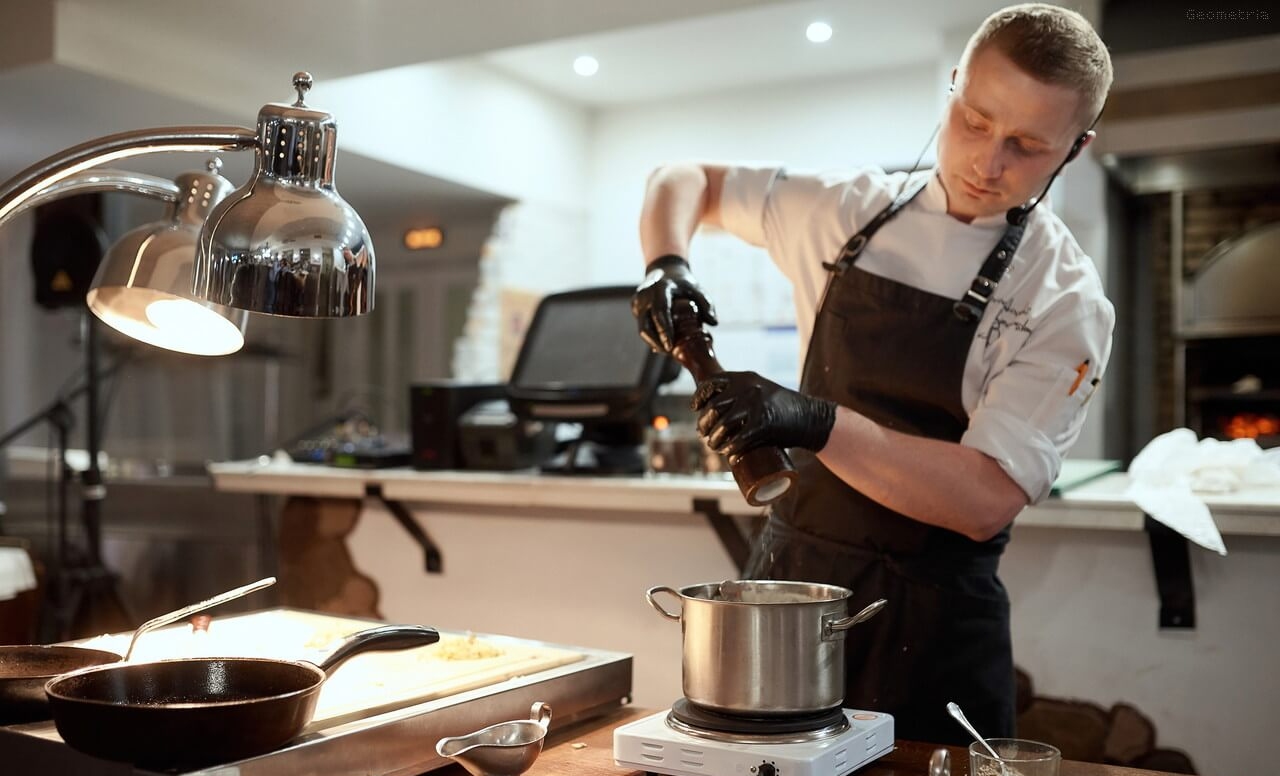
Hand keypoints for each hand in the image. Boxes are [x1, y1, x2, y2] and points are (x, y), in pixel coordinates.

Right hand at [631, 255, 717, 351]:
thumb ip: (706, 304)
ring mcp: (637, 302)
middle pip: (646, 325)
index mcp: (659, 288)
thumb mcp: (696, 288)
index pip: (660, 312)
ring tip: (668, 351)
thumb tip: (714, 323)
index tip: (670, 346)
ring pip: (642, 328)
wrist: (664, 270)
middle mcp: (644, 295)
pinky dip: (652, 337)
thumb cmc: (682, 282)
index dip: (664, 331)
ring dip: (654, 342)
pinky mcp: (635, 308)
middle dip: (657, 342)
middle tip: (670, 353)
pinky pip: (642, 326)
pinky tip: (662, 345)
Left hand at [692, 371, 836, 460]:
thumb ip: (741, 395)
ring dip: (714, 440)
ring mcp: (756, 404)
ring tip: (714, 447)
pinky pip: (739, 439)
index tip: (695, 408)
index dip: (700, 396)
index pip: (712, 382)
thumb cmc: (782, 409)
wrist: (811, 417)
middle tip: (704, 435)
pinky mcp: (764, 423)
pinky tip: (729, 455)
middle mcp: (748, 387)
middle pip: (714, 407)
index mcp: (745, 377)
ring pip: (722, 424)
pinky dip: (731, 449)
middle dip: (704, 424)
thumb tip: (711, 413)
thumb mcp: (760, 391)